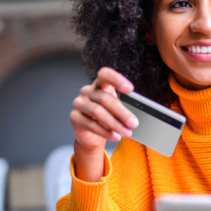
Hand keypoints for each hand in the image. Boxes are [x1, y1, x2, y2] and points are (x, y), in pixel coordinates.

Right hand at [69, 67, 139, 181]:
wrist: (92, 135)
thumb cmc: (107, 116)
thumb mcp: (117, 109)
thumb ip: (124, 107)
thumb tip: (136, 115)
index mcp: (100, 84)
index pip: (105, 75)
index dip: (117, 79)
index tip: (130, 89)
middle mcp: (87, 91)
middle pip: (104, 98)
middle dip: (122, 112)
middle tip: (134, 123)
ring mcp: (79, 103)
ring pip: (98, 112)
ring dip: (115, 124)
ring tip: (127, 132)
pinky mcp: (74, 118)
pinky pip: (91, 124)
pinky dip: (106, 132)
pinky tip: (115, 136)